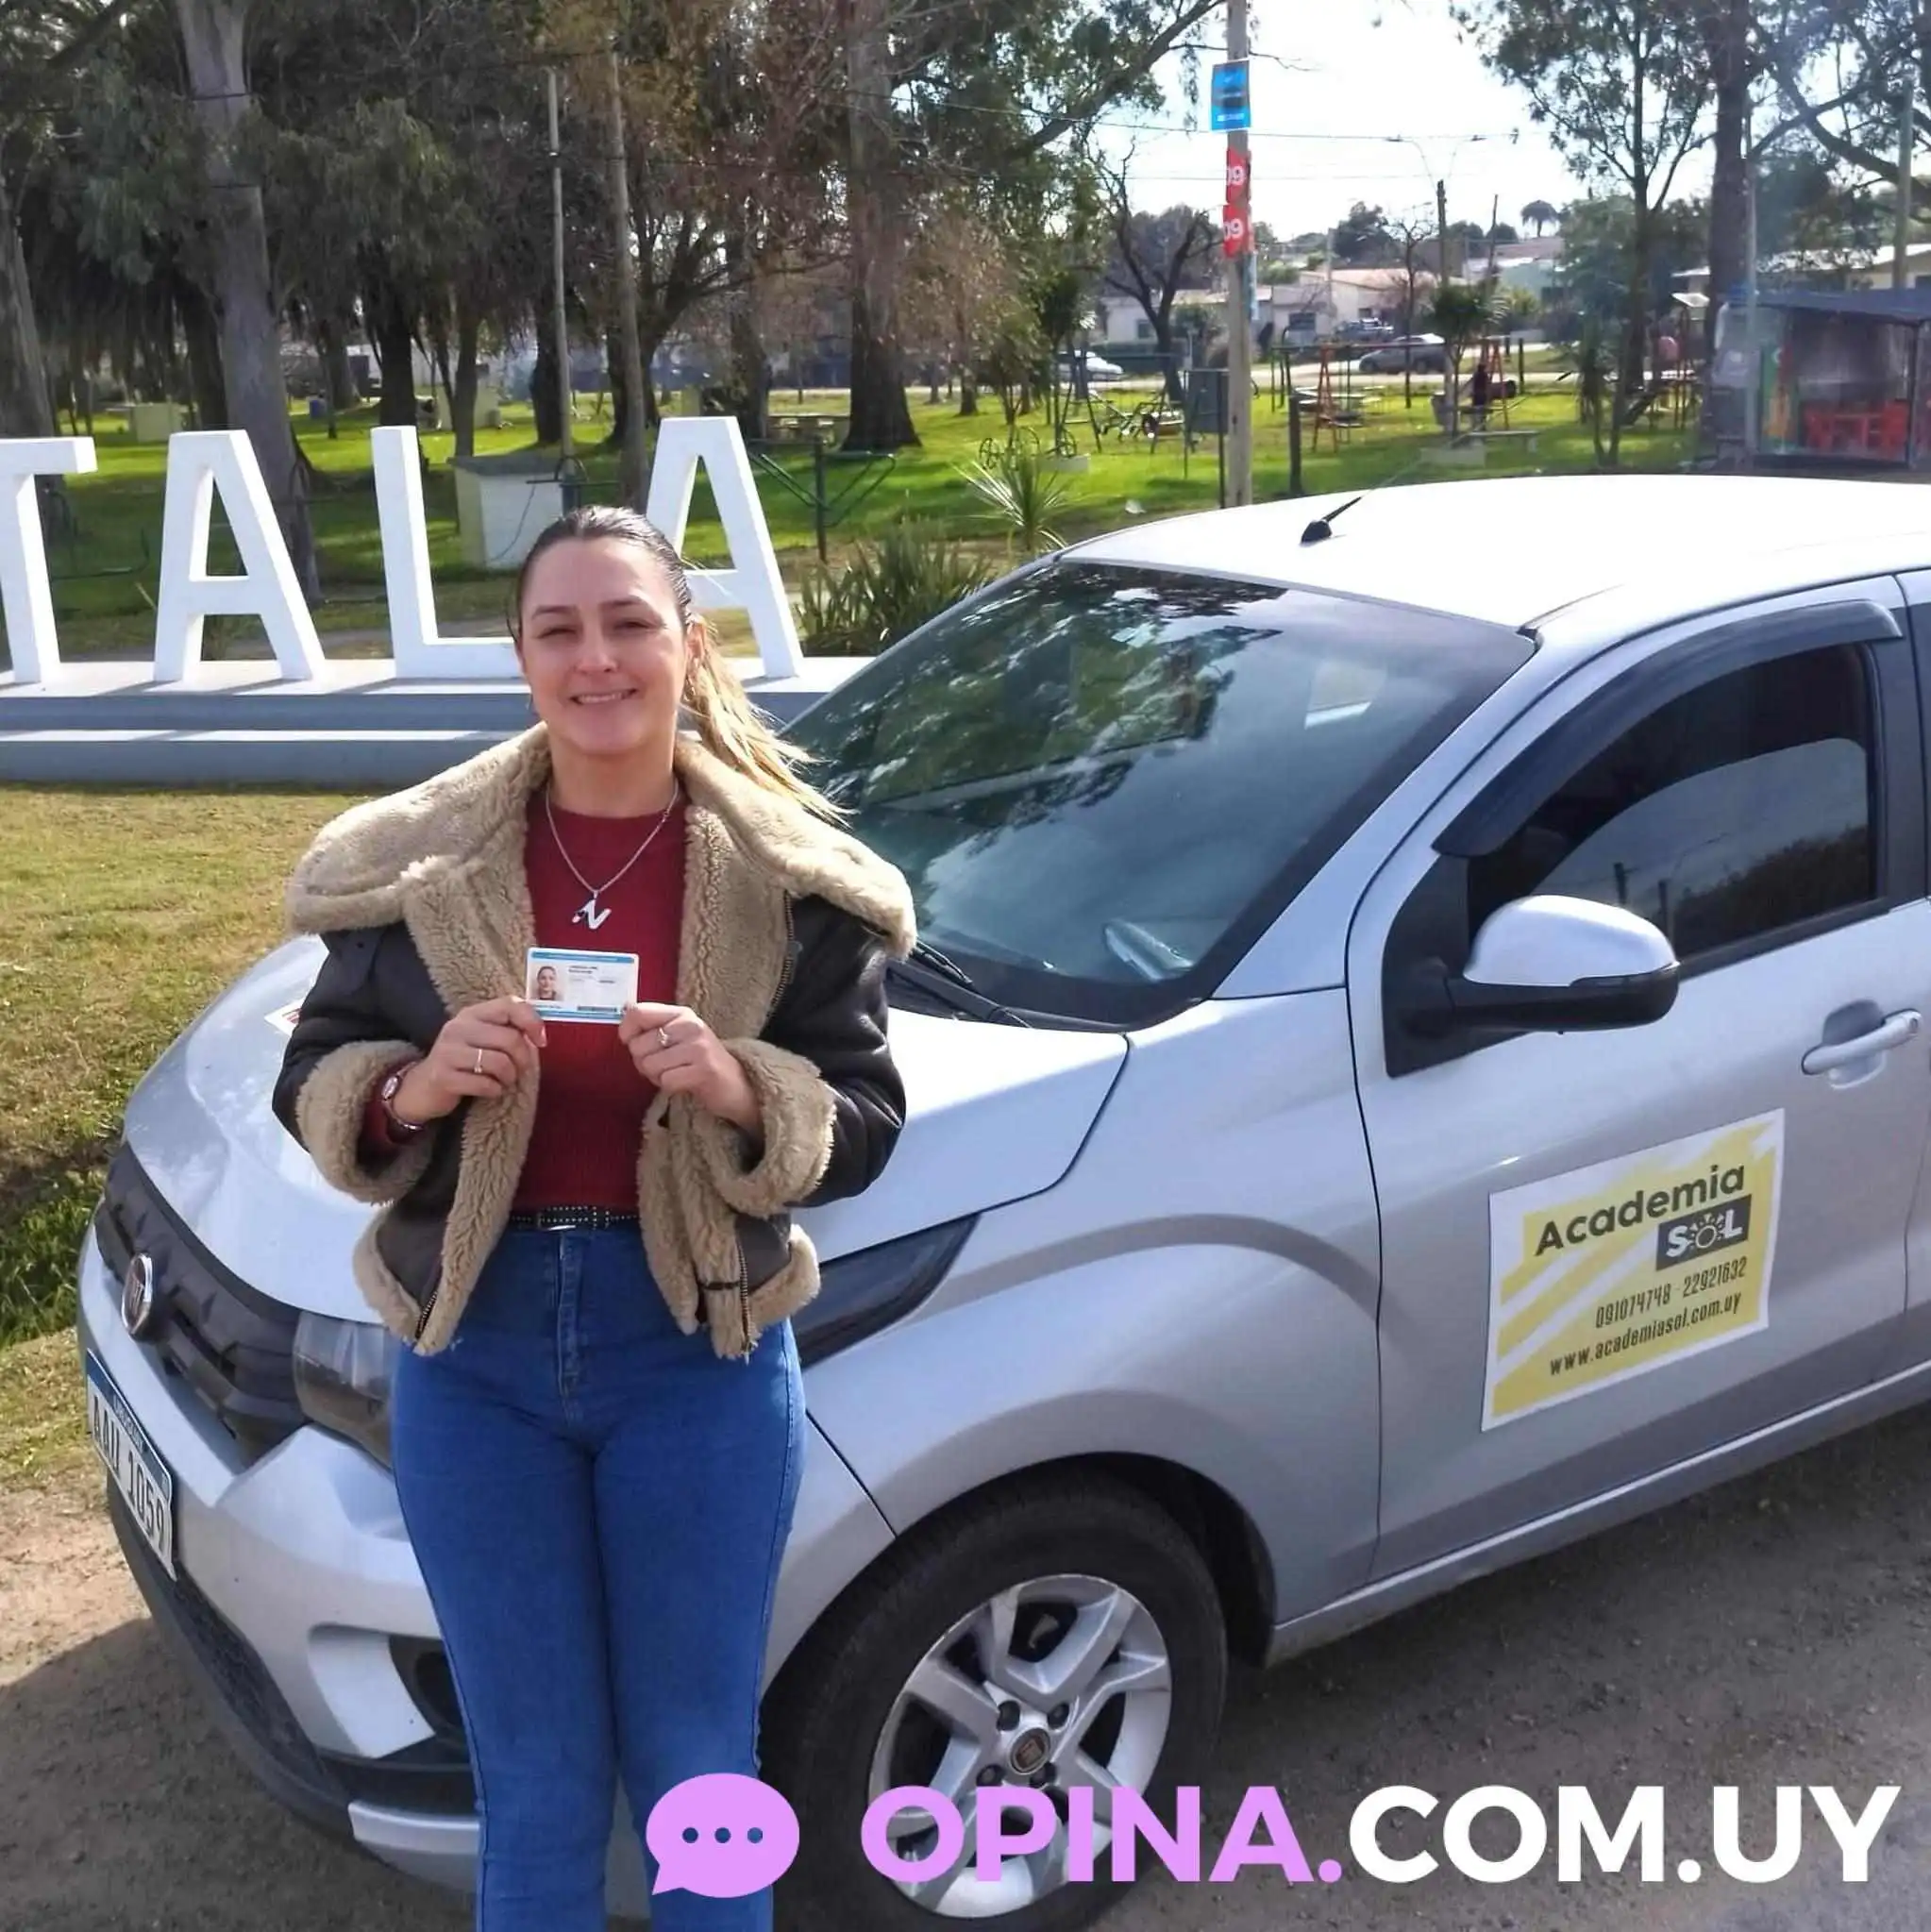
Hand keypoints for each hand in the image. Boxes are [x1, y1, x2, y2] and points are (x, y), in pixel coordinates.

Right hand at [393, 997, 545, 1122]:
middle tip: (519, 1071)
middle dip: (523, 1060)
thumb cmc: (463, 1062)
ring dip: (510, 1077)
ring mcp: (448, 1051)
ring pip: (500, 1063)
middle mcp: (458, 1028)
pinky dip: (495, 1091)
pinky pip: (485, 1084)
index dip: (532, 1021)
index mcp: (472, 1014)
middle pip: (510, 1039)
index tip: (541, 1041)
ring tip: (504, 1081)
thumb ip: (507, 1031)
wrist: (422, 1088)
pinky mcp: (444, 1077)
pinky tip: (490, 1090)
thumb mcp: (482, 1040)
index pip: (509, 1005)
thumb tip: (539, 1037)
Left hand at [619, 1003, 759, 1133]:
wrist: (736, 1084)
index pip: (638, 1012)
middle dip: (643, 1062)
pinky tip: (683, 1083)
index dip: (626, 1031)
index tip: (631, 1042)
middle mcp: (690, 1026)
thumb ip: (653, 1025)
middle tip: (662, 1066)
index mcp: (681, 1013)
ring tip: (674, 1073)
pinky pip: (666, 1081)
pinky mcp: (704, 1070)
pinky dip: (669, 1087)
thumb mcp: (679, 1035)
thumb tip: (624, 1011)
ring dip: (656, 1076)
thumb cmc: (700, 1060)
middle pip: (638, 1045)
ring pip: (649, 1065)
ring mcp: (699, 1048)